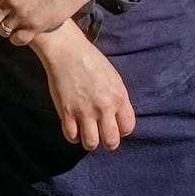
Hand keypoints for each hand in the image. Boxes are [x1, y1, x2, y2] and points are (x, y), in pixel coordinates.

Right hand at [32, 22, 135, 151]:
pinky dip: (73, 136)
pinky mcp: (66, 112)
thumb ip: (118, 100)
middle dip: (108, 142)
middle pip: (111, 142)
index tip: (114, 126)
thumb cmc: (91, 61)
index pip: (128, 128)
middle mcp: (104, 107)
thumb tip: (118, 119)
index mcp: (119, 97)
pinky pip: (72, 137)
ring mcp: (84, 111)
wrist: (67, 51)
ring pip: (91, 144)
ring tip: (87, 132)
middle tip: (102, 134)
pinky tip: (74, 127)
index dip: (122, 130)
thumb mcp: (114, 78)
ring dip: (90, 141)